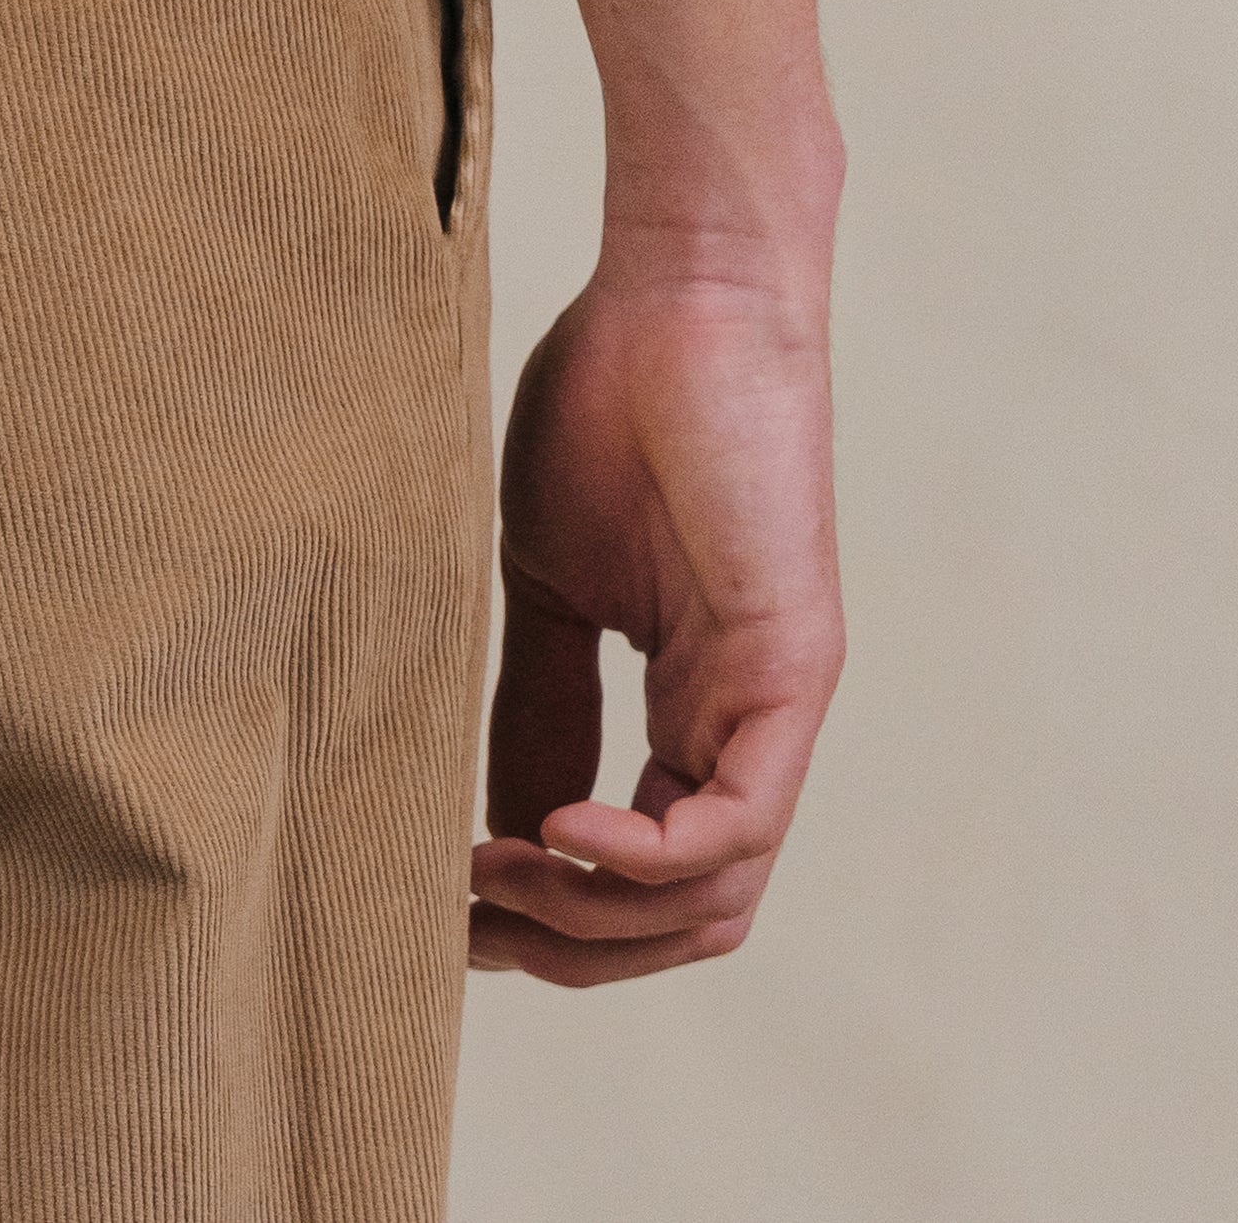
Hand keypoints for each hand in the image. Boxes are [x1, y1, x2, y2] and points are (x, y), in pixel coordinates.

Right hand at [469, 212, 845, 986]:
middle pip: (683, 919)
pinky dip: (642, 863)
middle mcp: (745, 723)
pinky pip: (736, 827)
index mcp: (693, 707)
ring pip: (713, 899)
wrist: (676, 293)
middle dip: (567, 944)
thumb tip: (504, 832)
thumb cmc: (611, 405)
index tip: (446, 899)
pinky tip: (554, 832)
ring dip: (590, 916)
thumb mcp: (548, 586)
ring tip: (495, 869)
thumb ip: (537, 706)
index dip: (547, 914)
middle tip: (465, 914)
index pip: (642, 875)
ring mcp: (775, 702)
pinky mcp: (791, 667)